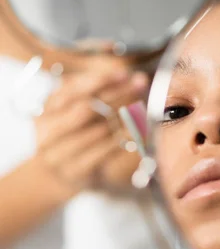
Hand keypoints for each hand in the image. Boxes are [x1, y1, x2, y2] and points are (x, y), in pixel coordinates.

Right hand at [34, 67, 147, 196]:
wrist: (58, 174)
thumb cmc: (73, 135)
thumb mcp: (75, 110)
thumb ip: (95, 93)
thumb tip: (128, 77)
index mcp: (47, 110)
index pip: (72, 89)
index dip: (100, 80)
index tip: (124, 74)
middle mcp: (48, 131)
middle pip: (87, 107)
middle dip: (117, 93)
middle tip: (140, 84)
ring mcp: (59, 153)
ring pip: (98, 130)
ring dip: (124, 117)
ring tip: (143, 106)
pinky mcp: (75, 170)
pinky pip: (104, 151)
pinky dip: (123, 139)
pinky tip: (137, 130)